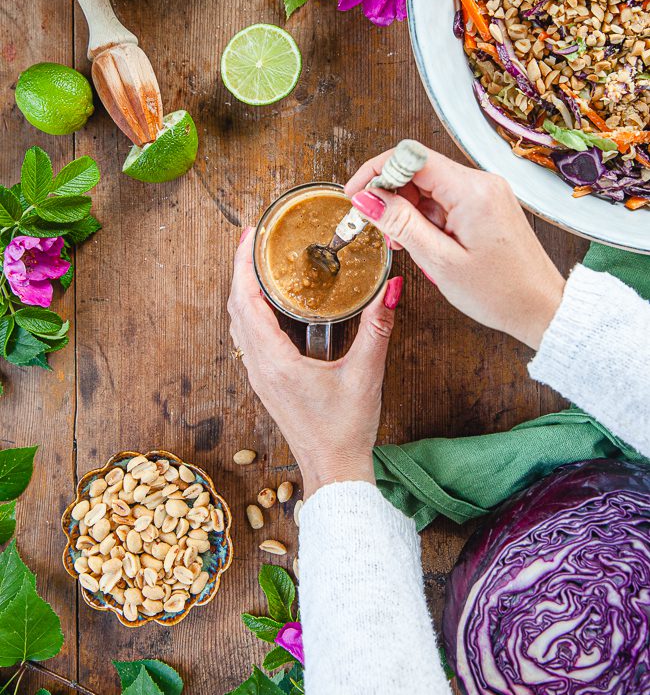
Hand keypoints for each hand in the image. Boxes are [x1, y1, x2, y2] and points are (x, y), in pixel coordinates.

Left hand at [228, 229, 403, 498]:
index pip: (246, 302)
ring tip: (256, 262)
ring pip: (238, 324)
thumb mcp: (366, 374)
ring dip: (243, 290)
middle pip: (236, 308)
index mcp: (276, 362)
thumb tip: (391, 288)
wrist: (334, 470)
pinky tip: (267, 302)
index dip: (242, 265)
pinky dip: (250, 311)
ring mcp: (260, 376)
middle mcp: (260, 367)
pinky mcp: (267, 382)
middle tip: (252, 238)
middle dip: (239, 269)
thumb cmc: (347, 429)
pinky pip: (247, 338)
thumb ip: (378, 327)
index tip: (248, 236)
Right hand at [345, 148, 564, 348]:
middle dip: (390, 195)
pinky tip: (424, 243)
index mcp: (472, 191)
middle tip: (377, 229)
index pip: (411, 156)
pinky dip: (426, 217)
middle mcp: (481, 182)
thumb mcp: (440, 261)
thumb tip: (367, 198)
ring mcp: (486, 192)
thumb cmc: (500, 293)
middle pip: (418, 168)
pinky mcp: (486, 204)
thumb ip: (401, 224)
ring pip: (429, 185)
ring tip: (403, 244)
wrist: (542, 309)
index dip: (376, 171)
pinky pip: (445, 199)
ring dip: (407, 210)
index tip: (355, 194)